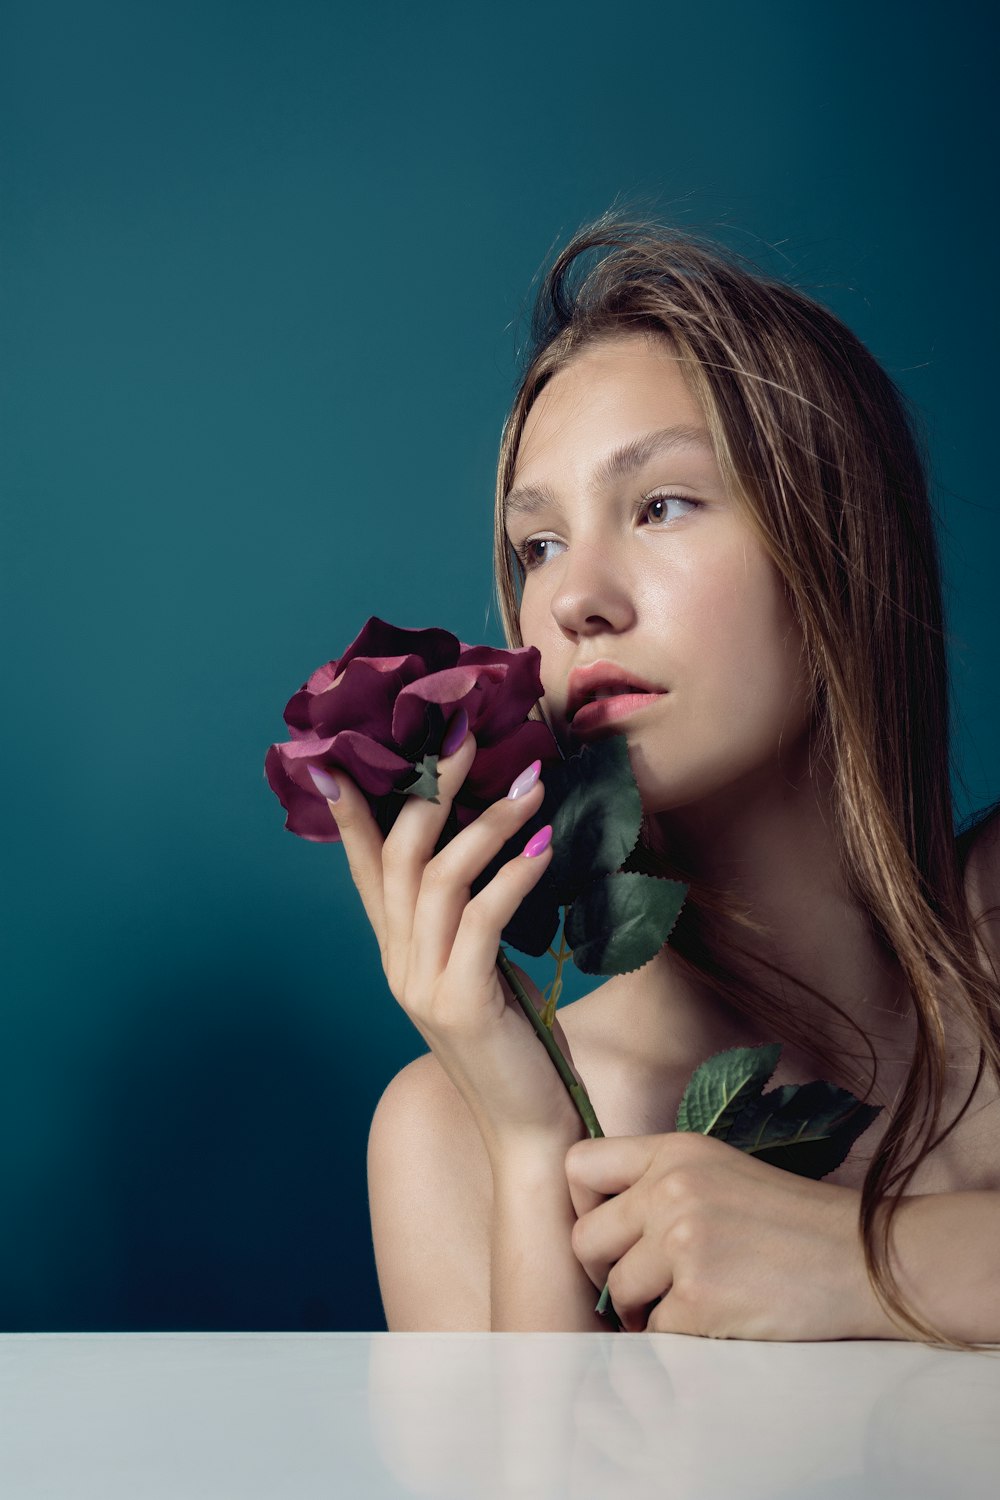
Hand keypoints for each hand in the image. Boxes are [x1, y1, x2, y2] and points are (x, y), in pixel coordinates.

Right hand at [319, 722, 586, 1158]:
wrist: (529, 1132)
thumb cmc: (516, 1044)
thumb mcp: (484, 970)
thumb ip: (470, 918)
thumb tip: (496, 848)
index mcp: (398, 952)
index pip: (364, 867)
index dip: (351, 810)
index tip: (343, 753)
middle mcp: (399, 962)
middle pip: (398, 855)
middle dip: (429, 788)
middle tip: (466, 735)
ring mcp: (423, 984)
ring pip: (438, 879)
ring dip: (486, 823)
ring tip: (531, 785)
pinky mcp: (461, 1003)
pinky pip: (482, 920)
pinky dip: (513, 876)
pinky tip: (544, 847)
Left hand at [565, 1131, 875, 1338]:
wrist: (868, 1260)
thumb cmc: (797, 1223)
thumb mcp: (723, 1172)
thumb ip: (663, 1183)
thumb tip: (603, 1226)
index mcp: (675, 1150)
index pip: (579, 1165)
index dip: (583, 1206)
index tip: (612, 1233)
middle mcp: (671, 1189)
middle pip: (584, 1240)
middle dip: (606, 1273)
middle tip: (646, 1287)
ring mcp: (683, 1242)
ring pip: (615, 1292)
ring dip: (643, 1312)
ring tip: (687, 1306)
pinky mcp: (699, 1299)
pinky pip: (653, 1333)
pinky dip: (678, 1339)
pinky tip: (715, 1324)